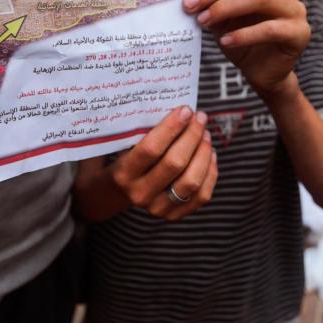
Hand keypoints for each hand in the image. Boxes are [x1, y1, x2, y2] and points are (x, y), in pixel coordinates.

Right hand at [76, 106, 217, 221]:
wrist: (112, 194)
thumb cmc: (120, 158)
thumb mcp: (119, 145)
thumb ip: (140, 131)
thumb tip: (174, 106)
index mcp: (123, 174)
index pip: (151, 149)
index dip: (172, 128)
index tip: (185, 110)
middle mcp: (140, 194)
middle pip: (175, 164)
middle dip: (192, 136)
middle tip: (200, 117)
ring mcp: (158, 209)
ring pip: (192, 181)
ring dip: (204, 153)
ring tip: (205, 134)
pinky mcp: (174, 216)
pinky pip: (202, 195)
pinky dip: (210, 172)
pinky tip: (210, 155)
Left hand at [180, 0, 309, 99]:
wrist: (261, 74)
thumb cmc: (241, 42)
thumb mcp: (221, 19)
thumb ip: (210, 2)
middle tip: (189, 4)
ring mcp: (296, 10)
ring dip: (227, 7)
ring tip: (203, 21)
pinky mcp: (300, 33)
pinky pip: (270, 28)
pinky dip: (244, 34)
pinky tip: (225, 41)